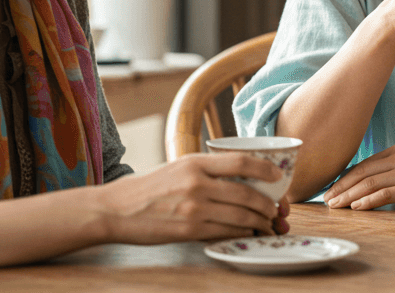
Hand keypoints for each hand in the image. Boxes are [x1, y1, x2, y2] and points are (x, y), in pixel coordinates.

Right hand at [95, 153, 290, 243]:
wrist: (115, 209)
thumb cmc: (149, 188)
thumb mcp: (178, 167)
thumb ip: (206, 169)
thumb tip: (241, 174)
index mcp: (194, 162)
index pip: (240, 161)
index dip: (265, 169)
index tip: (278, 176)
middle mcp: (196, 183)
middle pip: (246, 193)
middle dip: (267, 204)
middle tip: (275, 209)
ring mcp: (193, 208)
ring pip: (240, 215)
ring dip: (259, 221)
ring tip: (266, 223)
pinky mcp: (188, 230)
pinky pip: (224, 232)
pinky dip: (240, 233)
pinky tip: (246, 233)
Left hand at [322, 144, 394, 209]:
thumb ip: (393, 168)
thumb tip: (369, 182)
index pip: (362, 164)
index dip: (343, 177)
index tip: (330, 188)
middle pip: (361, 173)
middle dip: (340, 186)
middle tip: (326, 199)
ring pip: (369, 183)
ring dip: (349, 195)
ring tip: (336, 206)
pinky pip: (386, 193)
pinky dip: (368, 201)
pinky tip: (357, 208)